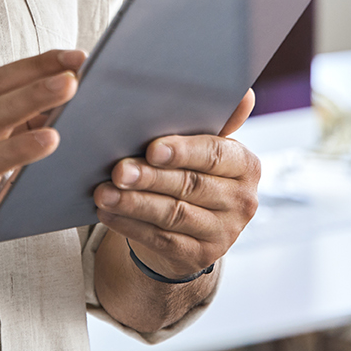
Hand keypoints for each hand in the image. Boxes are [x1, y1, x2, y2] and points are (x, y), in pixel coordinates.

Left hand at [93, 89, 259, 279]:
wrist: (191, 228)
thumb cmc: (192, 171)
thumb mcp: (203, 148)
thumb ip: (216, 121)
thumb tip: (242, 93)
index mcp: (246, 165)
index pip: (215, 155)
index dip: (183, 151)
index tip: (151, 148)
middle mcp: (243, 201)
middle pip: (191, 185)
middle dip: (151, 177)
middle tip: (118, 170)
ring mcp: (224, 233)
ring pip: (172, 214)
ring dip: (134, 202)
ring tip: (104, 192)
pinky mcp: (200, 257)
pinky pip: (160, 239)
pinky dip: (129, 225)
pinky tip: (107, 212)